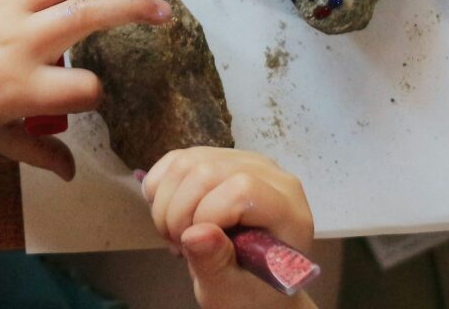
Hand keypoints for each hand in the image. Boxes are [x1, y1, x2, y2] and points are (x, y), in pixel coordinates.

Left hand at [0, 0, 166, 179]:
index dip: (98, 94)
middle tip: (166, 12)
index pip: (83, 90)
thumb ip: (36, 152)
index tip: (95, 95)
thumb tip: (73, 173)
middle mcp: (19, 42)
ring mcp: (8, 5)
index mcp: (19, 89)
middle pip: (91, 15)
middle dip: (135, 10)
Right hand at [142, 147, 315, 308]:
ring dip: (167, 201)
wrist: (251, 283)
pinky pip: (178, 158)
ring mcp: (245, 160)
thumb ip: (215, 263)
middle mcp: (271, 174)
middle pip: (207, 170)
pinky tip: (170, 215)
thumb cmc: (249, 291)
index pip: (242, 189)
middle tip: (179, 245)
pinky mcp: (221, 157)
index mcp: (287, 210)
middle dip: (178, 211)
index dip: (207, 214)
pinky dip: (161, 187)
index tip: (193, 247)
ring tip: (176, 234)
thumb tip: (195, 233)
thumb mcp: (230, 291)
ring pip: (188, 161)